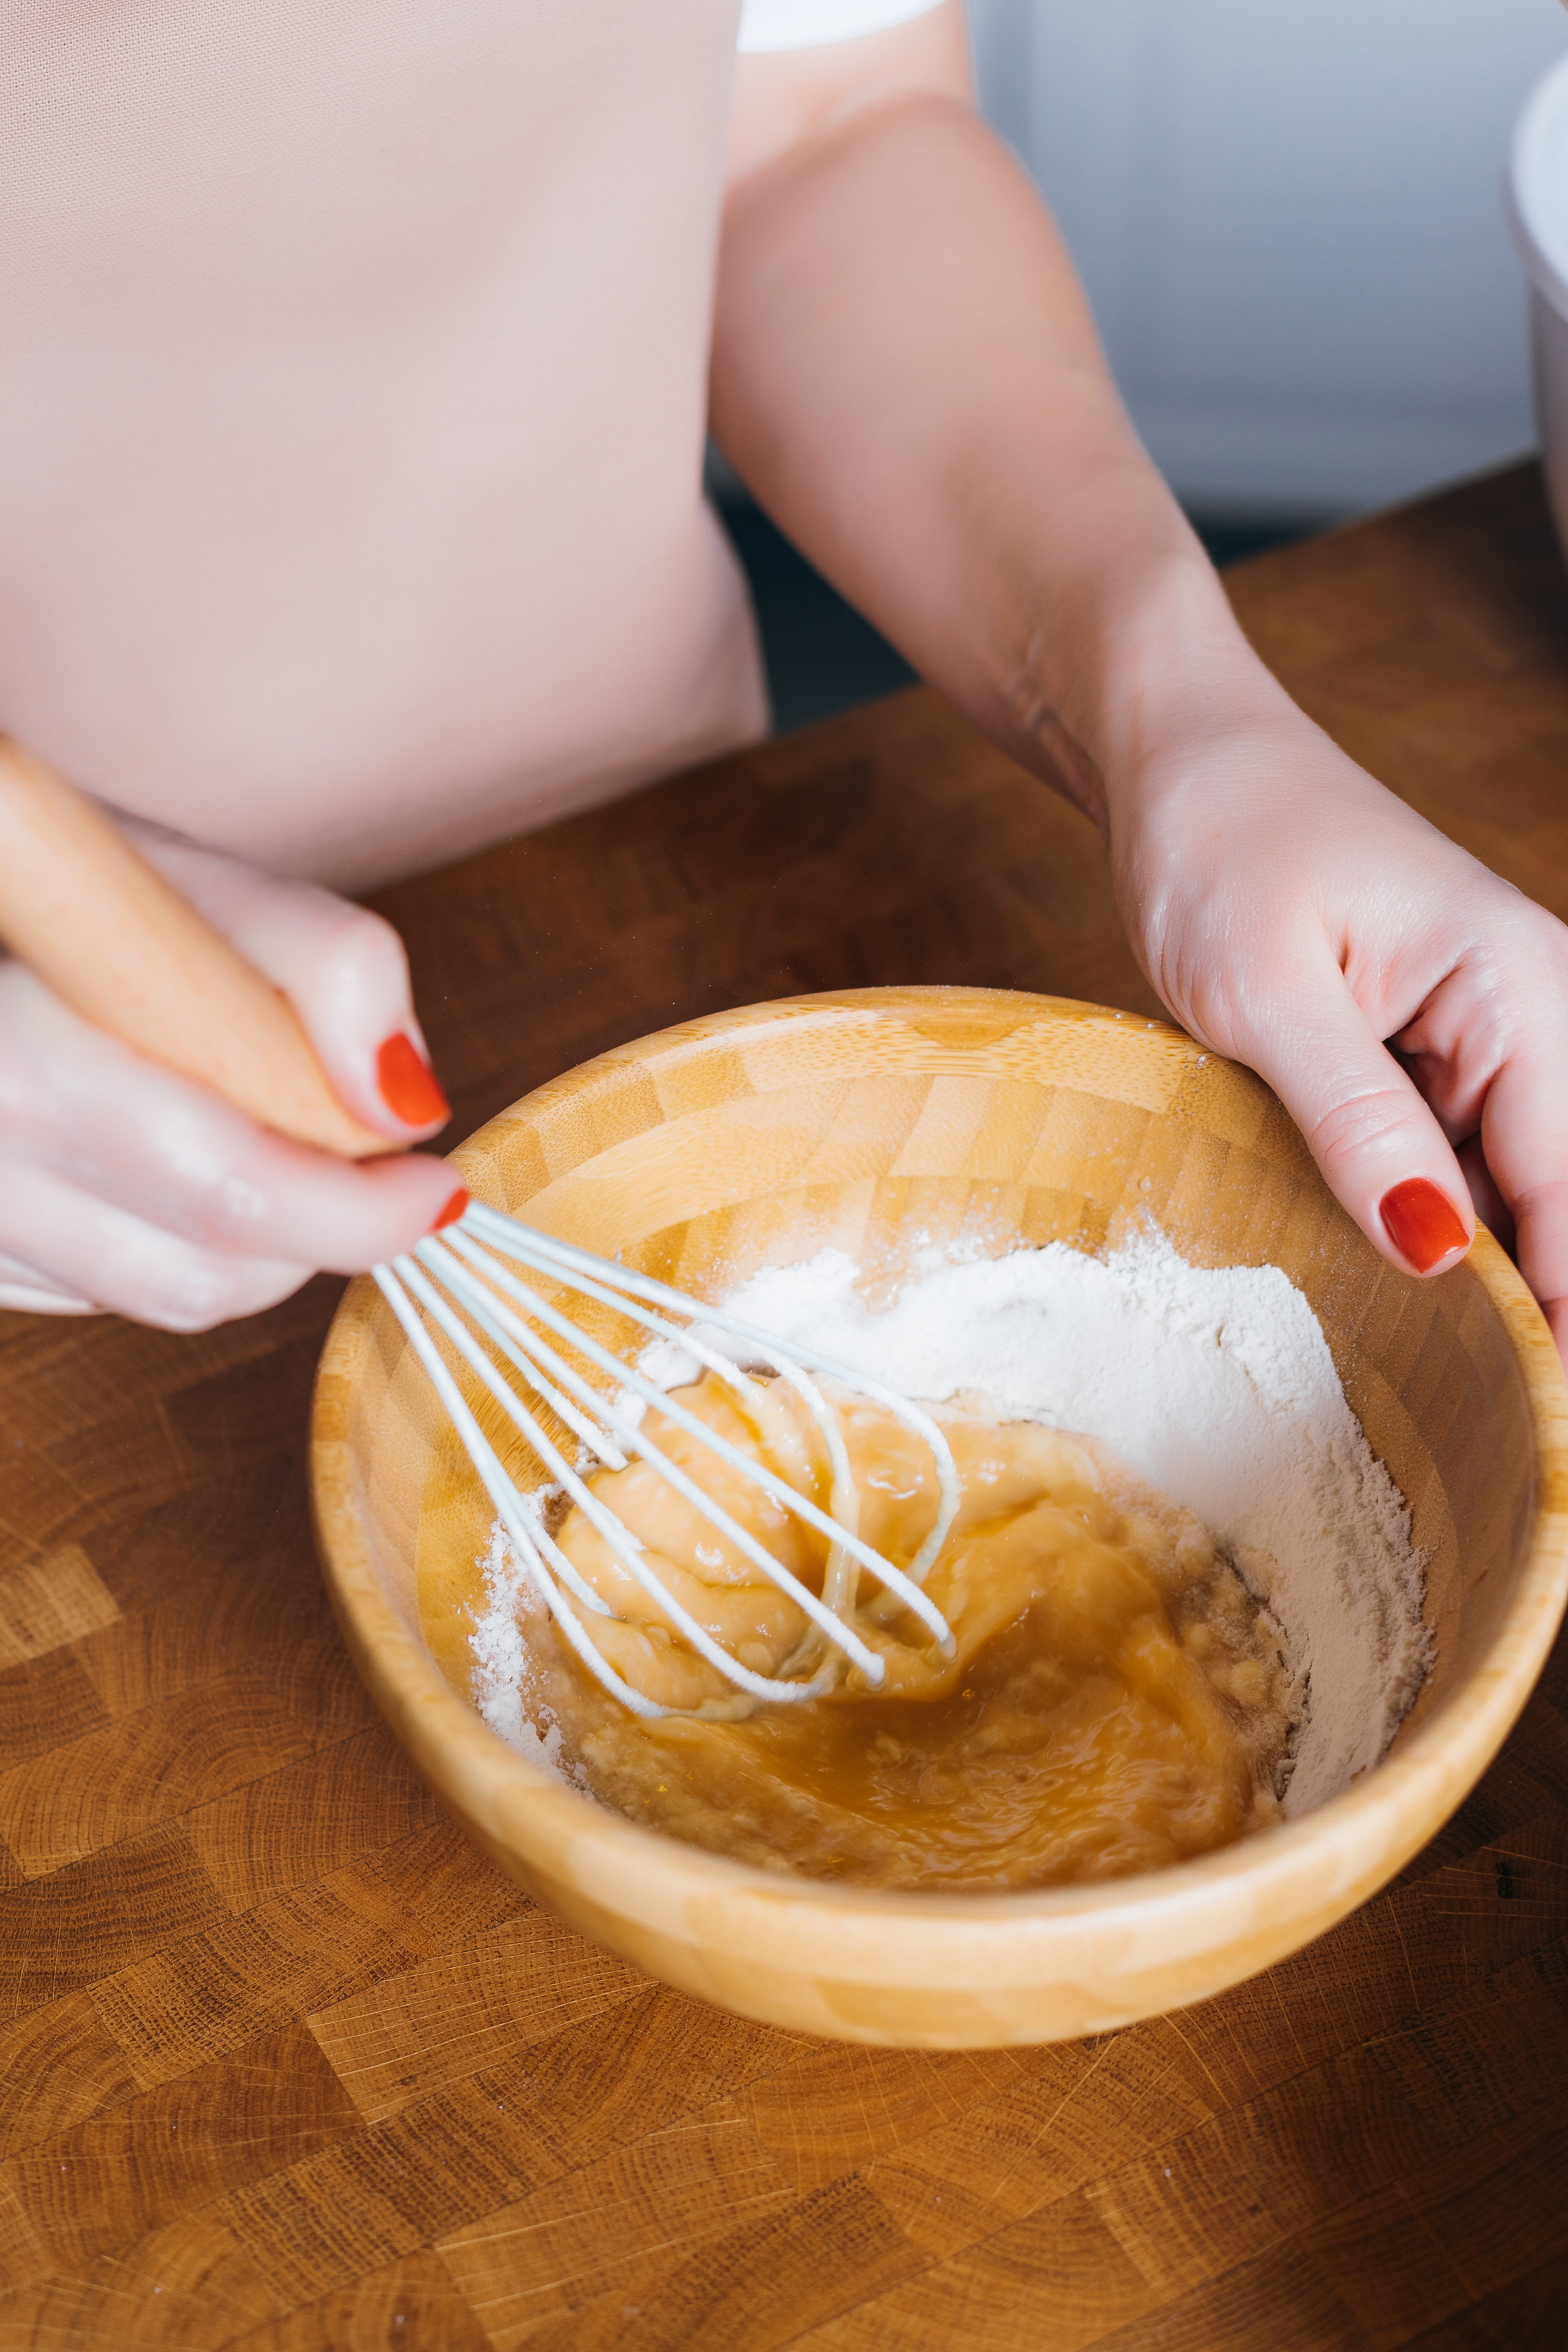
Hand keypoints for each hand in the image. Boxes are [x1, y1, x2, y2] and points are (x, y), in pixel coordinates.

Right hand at [0, 821, 463, 1328]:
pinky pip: (118, 1292)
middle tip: (365, 1154)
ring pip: (174, 1294)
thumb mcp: (204, 881)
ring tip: (266, 1134)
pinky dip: (187, 1242)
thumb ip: (330, 965)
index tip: (436, 1185)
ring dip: (264, 1241)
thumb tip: (408, 1105)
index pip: (222, 1189)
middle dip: (321, 1224)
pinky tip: (179, 1156)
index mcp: (23, 1057)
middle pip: (209, 1268)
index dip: (355, 1213)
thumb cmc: (88, 890)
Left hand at [1113, 703, 1567, 1354]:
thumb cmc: (1217, 840)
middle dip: (1530, 1306)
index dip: (1561, 1310)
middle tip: (1500, 1430)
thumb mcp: (1267, 991)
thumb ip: (1359, 1121)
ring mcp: (1481, 1037)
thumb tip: (1440, 1253)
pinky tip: (1392, 1291)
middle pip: (1557, 1197)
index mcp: (1521, 986)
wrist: (1176, 760)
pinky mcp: (1428, 1057)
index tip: (1548, 1418)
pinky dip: (1427, 1224)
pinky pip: (1452, 1163)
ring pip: (1507, 1192)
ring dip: (1479, 1275)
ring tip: (1450, 1387)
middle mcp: (1529, 1013)